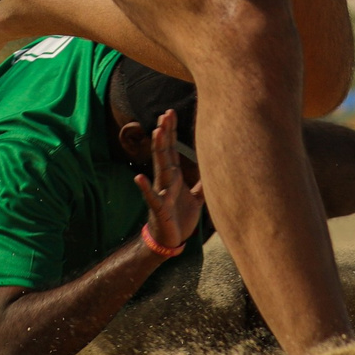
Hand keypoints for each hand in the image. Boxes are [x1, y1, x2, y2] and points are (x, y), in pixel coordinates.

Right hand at [132, 110, 204, 255]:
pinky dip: (145, 187)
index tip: (170, 112)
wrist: (170, 241)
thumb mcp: (196, 199)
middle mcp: (166, 181)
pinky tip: (139, 178)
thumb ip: (203, 184)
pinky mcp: (159, 208)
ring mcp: (161, 192)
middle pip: (165, 152)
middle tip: (165, 114)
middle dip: (165, 133)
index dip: (171, 131)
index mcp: (175, 177)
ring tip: (156, 132)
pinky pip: (152, 197)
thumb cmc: (181, 218)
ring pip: (160, 167)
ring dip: (158, 150)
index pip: (171, 149)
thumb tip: (215, 170)